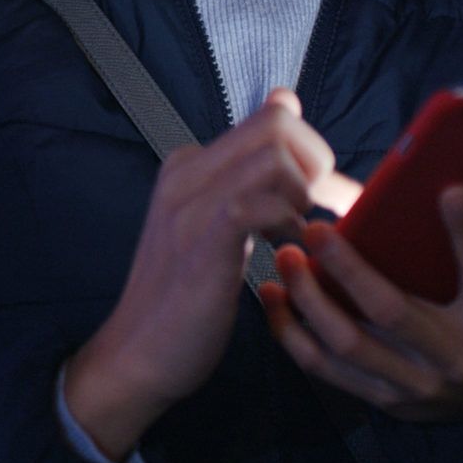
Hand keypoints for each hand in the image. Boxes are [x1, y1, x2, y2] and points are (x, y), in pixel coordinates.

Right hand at [65, 88, 363, 458]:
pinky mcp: (203, 239)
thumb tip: (287, 108)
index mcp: (189, 164)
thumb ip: (248, 179)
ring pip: (274, 156)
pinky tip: (286, 252)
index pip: (270, 117)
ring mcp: (191, 202)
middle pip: (277, 124)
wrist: (137, 353)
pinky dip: (289, 223)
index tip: (324, 193)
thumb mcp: (215, 225)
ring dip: (304, 195)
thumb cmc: (186, 297)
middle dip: (318, 165)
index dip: (312, 150)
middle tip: (319, 213)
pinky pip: (262, 202)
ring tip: (297, 234)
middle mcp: (186, 171)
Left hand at [257, 186, 462, 422]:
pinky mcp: (380, 398)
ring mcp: (414, 383)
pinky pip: (323, 368)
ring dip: (310, 297)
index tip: (450, 188)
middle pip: (392, 310)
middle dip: (349, 267)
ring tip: (288, 254)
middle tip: (316, 226)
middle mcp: (455, 358)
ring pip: (348, 342)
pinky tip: (272, 295)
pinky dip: (290, 332)